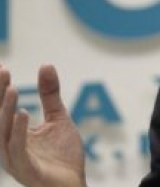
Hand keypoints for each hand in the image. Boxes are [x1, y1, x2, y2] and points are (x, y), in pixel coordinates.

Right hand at [0, 64, 85, 186]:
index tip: (3, 66)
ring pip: (4, 133)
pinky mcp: (27, 170)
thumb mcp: (58, 118)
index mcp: (14, 134)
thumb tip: (45, 64)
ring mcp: (16, 159)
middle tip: (2, 71)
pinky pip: (18, 150)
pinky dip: (18, 132)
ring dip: (6, 110)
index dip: (1, 89)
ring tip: (11, 89)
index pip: (3, 108)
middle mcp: (9, 146)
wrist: (73, 185)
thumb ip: (49, 95)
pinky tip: (22, 114)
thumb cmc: (63, 156)